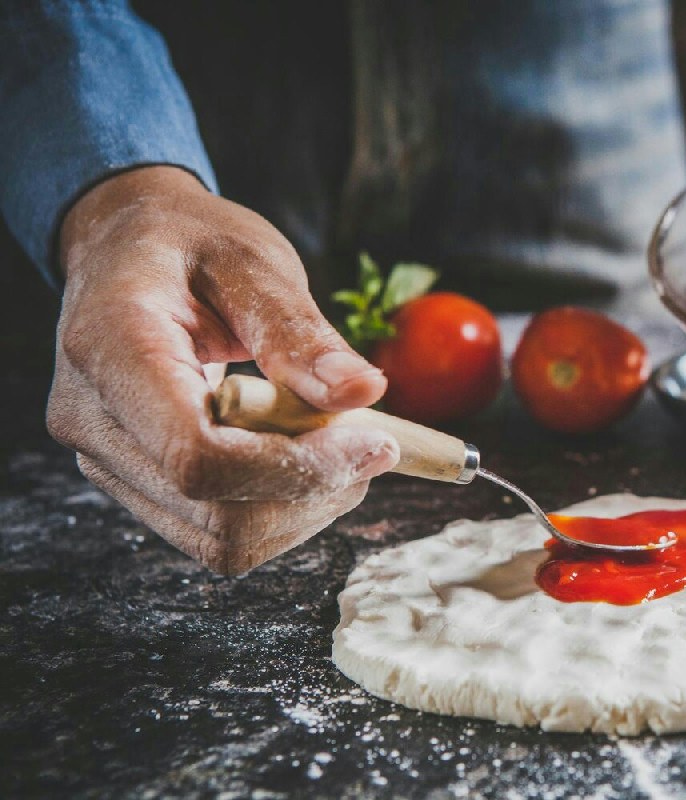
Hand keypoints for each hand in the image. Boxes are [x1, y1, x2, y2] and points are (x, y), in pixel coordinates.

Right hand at [47, 166, 398, 573]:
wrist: (128, 248)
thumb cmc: (189, 245)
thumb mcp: (252, 264)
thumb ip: (301, 333)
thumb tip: (363, 392)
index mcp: (111, 351)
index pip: (197, 457)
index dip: (296, 468)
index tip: (373, 442)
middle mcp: (92, 421)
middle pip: (215, 513)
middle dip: (313, 490)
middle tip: (372, 441)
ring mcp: (106, 461)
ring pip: (222, 539)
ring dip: (303, 507)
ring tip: (339, 444)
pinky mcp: (134, 483)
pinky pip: (216, 532)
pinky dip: (280, 509)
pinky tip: (305, 457)